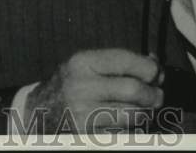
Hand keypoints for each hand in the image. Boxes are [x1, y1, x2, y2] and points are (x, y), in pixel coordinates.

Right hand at [24, 48, 163, 132]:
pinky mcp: (89, 135)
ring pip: (133, 115)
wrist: (38, 112)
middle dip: (153, 94)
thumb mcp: (86, 65)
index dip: (149, 68)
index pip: (125, 60)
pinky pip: (124, 132)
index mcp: (82, 62)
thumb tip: (154, 65)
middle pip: (133, 90)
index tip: (158, 74)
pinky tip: (126, 123)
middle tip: (157, 96)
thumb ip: (118, 63)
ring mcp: (84, 114)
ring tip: (143, 110)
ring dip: (145, 114)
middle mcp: (82, 87)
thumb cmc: (69, 84)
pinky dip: (131, 129)